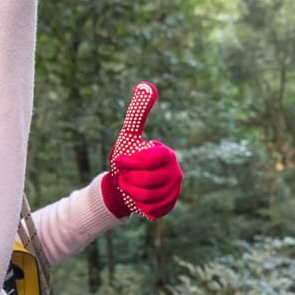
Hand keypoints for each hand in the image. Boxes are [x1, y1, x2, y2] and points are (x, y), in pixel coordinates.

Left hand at [101, 82, 181, 219]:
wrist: (124, 186)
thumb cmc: (126, 158)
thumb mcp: (128, 135)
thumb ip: (137, 113)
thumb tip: (146, 85)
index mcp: (166, 153)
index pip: (149, 161)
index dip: (131, 163)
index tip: (119, 161)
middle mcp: (175, 171)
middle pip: (147, 181)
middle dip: (129, 180)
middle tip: (125, 177)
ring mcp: (174, 190)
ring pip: (148, 197)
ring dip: (132, 194)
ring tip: (130, 188)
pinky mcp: (170, 205)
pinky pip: (152, 209)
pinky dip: (140, 207)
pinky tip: (137, 200)